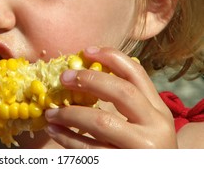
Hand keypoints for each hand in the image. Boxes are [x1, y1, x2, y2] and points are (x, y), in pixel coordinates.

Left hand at [44, 47, 177, 147]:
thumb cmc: (143, 149)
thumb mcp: (144, 124)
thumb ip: (125, 103)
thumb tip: (82, 77)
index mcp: (158, 110)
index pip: (137, 74)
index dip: (112, 58)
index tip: (87, 51)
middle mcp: (156, 126)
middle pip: (122, 92)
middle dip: (90, 80)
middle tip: (64, 77)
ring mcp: (142, 148)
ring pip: (101, 122)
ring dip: (70, 113)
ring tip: (50, 112)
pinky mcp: (123, 165)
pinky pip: (90, 149)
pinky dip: (67, 138)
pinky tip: (54, 131)